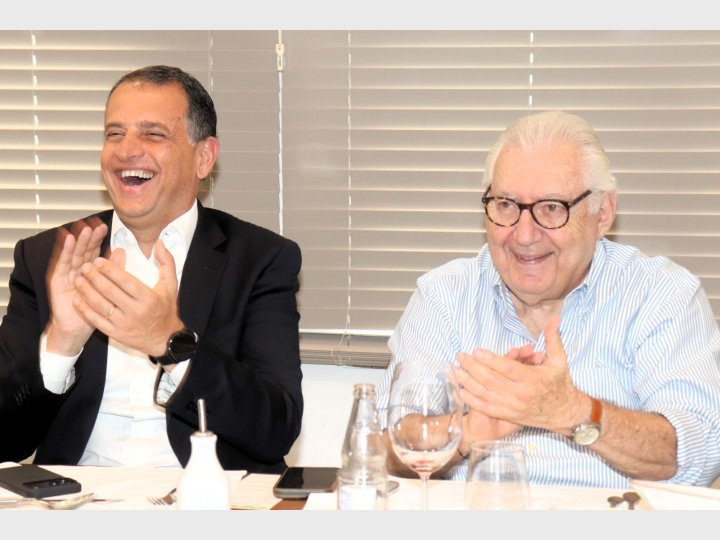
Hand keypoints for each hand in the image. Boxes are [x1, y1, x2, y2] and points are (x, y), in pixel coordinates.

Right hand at [45, 218, 107, 355]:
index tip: (105, 227)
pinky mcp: (57, 281)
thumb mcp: (108, 288)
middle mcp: (78, 270)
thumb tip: (122, 250)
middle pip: (84, 250)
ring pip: (73, 254)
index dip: (99, 239)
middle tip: (96, 226)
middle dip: (90, 237)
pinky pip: (61, 264)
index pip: (95, 251)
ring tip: (84, 230)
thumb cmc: (94, 309)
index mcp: (91, 270)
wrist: (78, 328)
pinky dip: (64, 252)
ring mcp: (67, 274)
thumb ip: (114, 269)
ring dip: (78, 241)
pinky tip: (68, 241)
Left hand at [72, 239, 183, 357]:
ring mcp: (125, 324)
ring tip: (79, 280)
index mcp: (148, 298)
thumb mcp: (171, 285)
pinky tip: (78, 300)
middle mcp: (136, 311)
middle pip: (110, 292)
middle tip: (85, 266)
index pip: (125, 281)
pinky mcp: (117, 334)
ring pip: (101, 306)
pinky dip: (86, 310)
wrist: (164, 338)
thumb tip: (160, 243)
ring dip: (87, 292)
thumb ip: (167, 262)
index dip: (110, 270)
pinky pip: (98, 321)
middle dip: (95, 278)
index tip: (99, 260)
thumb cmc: (166, 309)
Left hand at [454, 316, 584, 434]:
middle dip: (472, 368)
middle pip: (491, 380)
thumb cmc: (560, 383)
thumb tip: (554, 318)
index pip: (508, 368)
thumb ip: (553, 338)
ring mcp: (514, 407)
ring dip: (467, 382)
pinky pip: (487, 408)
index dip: (491, 360)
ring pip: (485, 394)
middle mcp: (521, 394)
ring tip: (454, 370)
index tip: (476, 351)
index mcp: (533, 379)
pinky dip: (472, 401)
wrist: (565, 413)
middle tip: (460, 356)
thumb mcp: (560, 360)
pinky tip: (461, 392)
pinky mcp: (509, 416)